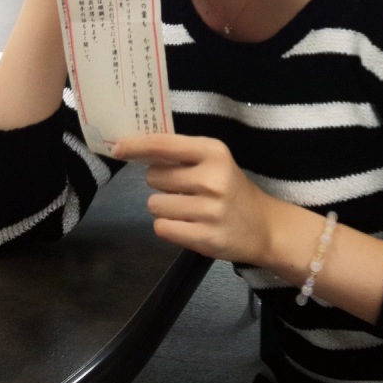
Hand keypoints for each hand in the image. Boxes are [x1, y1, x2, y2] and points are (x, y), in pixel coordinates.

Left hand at [112, 133, 279, 264]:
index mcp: (214, 152)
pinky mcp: (205, 238)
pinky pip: (162, 228)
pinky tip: (189, 225)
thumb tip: (134, 148)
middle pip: (154, 176)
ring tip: (188, 209)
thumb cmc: (231, 189)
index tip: (117, 148)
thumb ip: (180, 153)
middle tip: (183, 188)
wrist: (264, 227)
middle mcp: (212, 178)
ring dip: (164, 207)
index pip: (165, 145)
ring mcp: (209, 210)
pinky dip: (169, 227)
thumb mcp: (214, 161)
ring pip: (155, 205)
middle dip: (161, 183)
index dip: (137, 146)